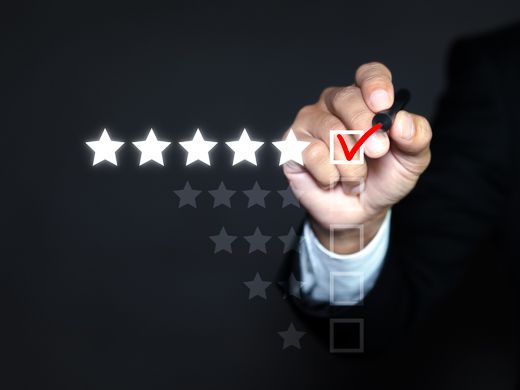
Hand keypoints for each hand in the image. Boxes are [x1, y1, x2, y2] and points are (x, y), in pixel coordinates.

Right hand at [283, 63, 431, 253]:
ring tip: (356, 178)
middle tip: (378, 152)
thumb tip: (402, 122)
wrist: (360, 212)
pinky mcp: (293, 145)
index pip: (368, 75)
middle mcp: (335, 105)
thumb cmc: (383, 179)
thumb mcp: (412, 161)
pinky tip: (333, 180)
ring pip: (330, 130)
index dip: (375, 84)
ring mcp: (311, 123)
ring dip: (351, 163)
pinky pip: (312, 152)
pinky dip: (330, 174)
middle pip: (346, 98)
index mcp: (365, 99)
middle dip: (365, 129)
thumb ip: (416, 138)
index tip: (383, 104)